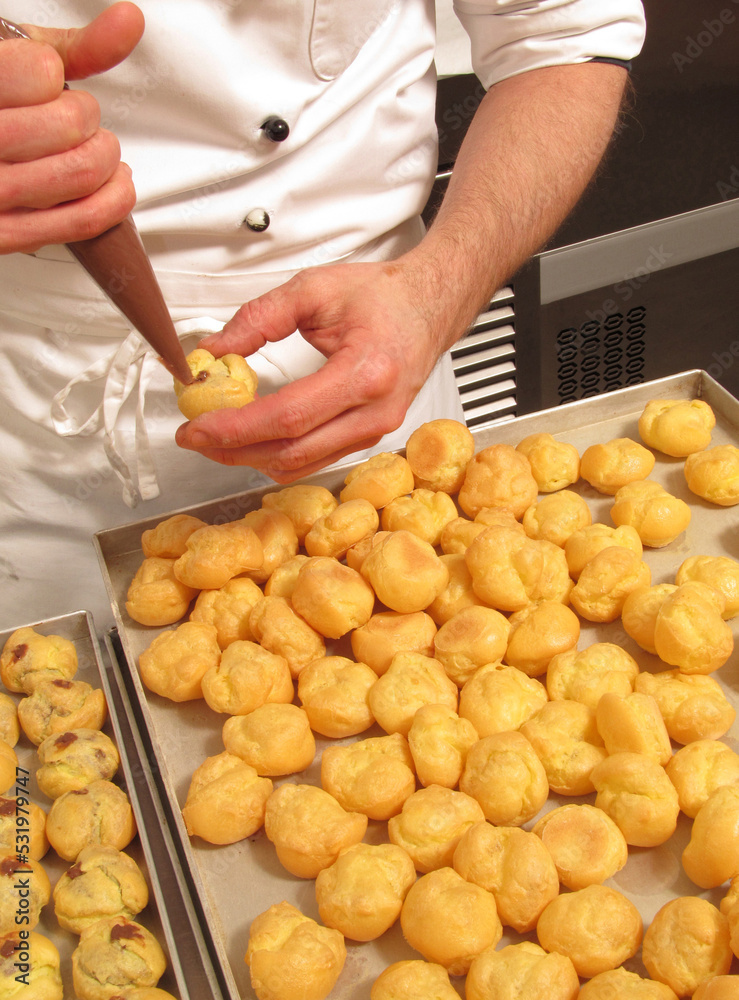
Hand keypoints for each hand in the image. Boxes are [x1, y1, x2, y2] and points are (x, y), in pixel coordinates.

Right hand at [0, 2, 143, 252]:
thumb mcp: (9, 60)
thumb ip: (72, 48)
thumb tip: (130, 20)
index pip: (42, 73)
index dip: (51, 73)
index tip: (43, 80)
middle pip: (71, 123)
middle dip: (86, 115)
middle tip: (73, 117)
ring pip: (83, 171)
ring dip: (105, 155)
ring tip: (95, 147)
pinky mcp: (5, 236)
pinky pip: (83, 220)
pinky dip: (116, 197)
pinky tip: (115, 180)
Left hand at [175, 259, 455, 482]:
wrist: (429, 306)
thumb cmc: (384, 296)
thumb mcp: (314, 289)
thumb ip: (258, 318)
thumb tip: (214, 351)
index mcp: (366, 372)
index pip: (289, 416)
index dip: (236, 428)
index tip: (197, 427)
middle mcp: (375, 411)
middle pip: (292, 451)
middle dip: (233, 450)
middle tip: (193, 438)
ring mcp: (376, 430)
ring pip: (302, 464)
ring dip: (251, 457)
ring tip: (215, 439)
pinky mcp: (370, 438)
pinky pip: (316, 460)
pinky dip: (277, 455)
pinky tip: (252, 440)